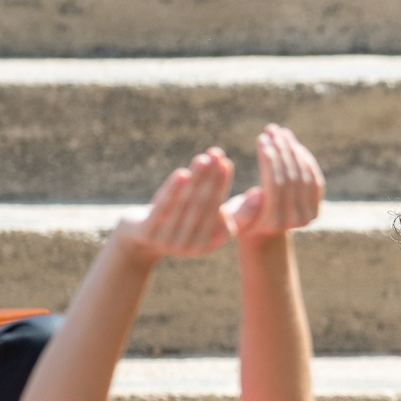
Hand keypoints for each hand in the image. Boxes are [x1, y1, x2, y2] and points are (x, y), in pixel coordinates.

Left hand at [116, 148, 234, 261]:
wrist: (140, 241)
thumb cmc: (183, 223)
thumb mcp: (209, 221)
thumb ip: (235, 213)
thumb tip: (261, 195)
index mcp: (209, 243)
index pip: (219, 210)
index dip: (222, 186)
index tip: (226, 163)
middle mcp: (191, 246)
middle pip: (203, 206)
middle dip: (210, 178)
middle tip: (217, 154)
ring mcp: (168, 241)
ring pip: (185, 204)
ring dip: (195, 179)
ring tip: (202, 158)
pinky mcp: (148, 234)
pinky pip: (163, 208)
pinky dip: (172, 190)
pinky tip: (181, 173)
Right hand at [224, 124, 324, 240]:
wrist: (261, 232)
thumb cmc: (239, 216)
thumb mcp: (233, 213)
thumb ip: (242, 206)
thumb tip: (256, 193)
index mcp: (272, 222)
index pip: (274, 184)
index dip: (270, 159)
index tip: (262, 138)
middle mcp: (293, 221)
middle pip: (290, 178)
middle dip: (281, 150)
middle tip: (272, 129)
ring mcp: (308, 216)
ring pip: (303, 176)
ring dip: (292, 150)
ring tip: (280, 132)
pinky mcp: (315, 209)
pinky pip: (314, 179)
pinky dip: (304, 159)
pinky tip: (293, 144)